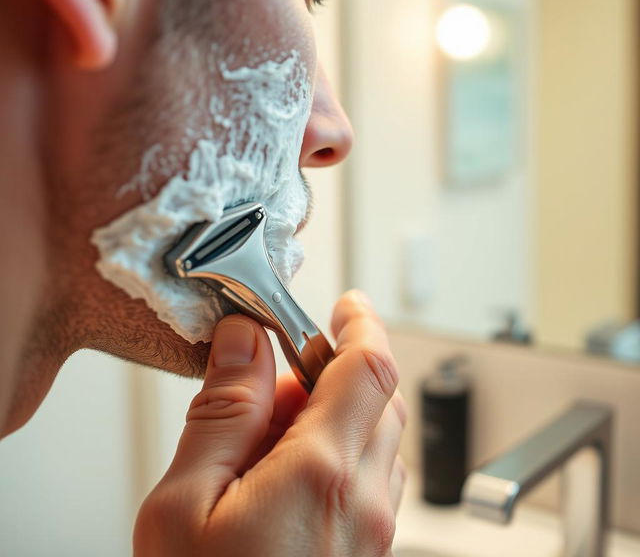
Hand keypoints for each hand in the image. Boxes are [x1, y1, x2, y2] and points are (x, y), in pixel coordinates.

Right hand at [134, 290, 407, 556]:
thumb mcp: (184, 506)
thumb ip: (224, 413)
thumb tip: (245, 343)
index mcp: (323, 476)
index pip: (370, 367)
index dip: (362, 323)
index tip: (347, 303)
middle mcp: (365, 502)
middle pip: (377, 397)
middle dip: (335, 368)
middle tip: (278, 375)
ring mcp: (373, 532)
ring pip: (376, 437)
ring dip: (336, 411)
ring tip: (269, 431)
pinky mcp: (368, 553)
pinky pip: (369, 477)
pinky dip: (340, 450)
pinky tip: (285, 472)